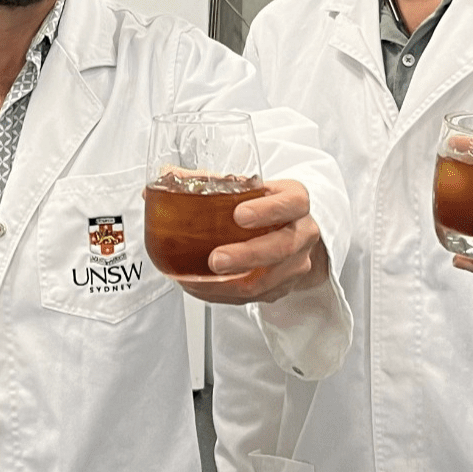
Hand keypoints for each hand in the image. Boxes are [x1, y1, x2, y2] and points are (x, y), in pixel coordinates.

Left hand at [182, 180, 329, 305]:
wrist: (294, 232)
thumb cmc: (268, 206)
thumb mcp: (252, 187)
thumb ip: (215, 182)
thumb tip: (170, 175)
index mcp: (295, 202)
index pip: (291, 204)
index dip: (267, 210)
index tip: (239, 214)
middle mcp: (302, 233)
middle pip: (282, 247)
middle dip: (246, 256)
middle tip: (216, 259)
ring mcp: (296, 263)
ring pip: (270, 279)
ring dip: (233, 283)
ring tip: (202, 279)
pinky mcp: (283, 287)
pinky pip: (256, 296)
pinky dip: (225, 294)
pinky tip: (202, 287)